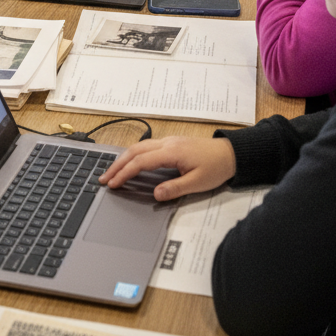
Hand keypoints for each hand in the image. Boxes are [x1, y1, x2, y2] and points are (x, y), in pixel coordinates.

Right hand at [99, 136, 235, 200]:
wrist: (231, 153)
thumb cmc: (216, 167)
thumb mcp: (198, 183)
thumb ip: (175, 188)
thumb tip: (156, 194)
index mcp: (171, 152)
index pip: (141, 162)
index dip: (125, 173)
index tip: (113, 184)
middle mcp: (166, 143)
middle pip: (134, 151)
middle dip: (117, 164)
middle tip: (104, 178)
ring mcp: (168, 141)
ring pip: (138, 146)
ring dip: (123, 158)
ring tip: (112, 171)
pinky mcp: (171, 143)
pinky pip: (146, 146)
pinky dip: (133, 154)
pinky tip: (130, 162)